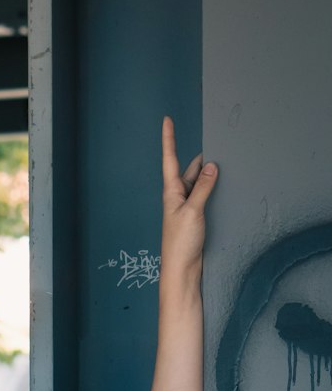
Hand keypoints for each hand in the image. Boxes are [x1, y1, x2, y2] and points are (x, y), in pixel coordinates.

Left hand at [161, 115, 218, 274]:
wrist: (182, 270)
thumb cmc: (181, 243)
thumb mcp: (192, 211)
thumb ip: (202, 188)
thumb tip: (212, 166)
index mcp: (171, 192)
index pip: (169, 159)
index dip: (169, 139)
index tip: (167, 120)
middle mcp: (176, 197)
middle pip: (186, 170)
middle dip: (197, 157)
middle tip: (212, 142)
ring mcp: (185, 208)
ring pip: (197, 183)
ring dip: (207, 173)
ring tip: (222, 159)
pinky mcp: (195, 218)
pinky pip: (204, 196)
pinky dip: (212, 188)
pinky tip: (222, 186)